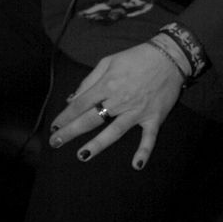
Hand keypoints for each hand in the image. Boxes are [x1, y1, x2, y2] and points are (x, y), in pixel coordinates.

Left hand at [49, 42, 184, 169]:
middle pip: (91, 118)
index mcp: (107, 84)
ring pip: (114, 131)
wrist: (168, 57)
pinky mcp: (154, 118)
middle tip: (55, 142)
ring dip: (98, 145)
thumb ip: (90, 80)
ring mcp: (137, 111)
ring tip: (81, 156)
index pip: (81, 103)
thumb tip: (72, 98)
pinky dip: (144, 151)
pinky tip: (136, 165)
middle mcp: (120, 99)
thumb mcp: (109, 61)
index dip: (66, 115)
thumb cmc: (136, 58)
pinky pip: (149, 137)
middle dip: (71, 131)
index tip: (54, 126)